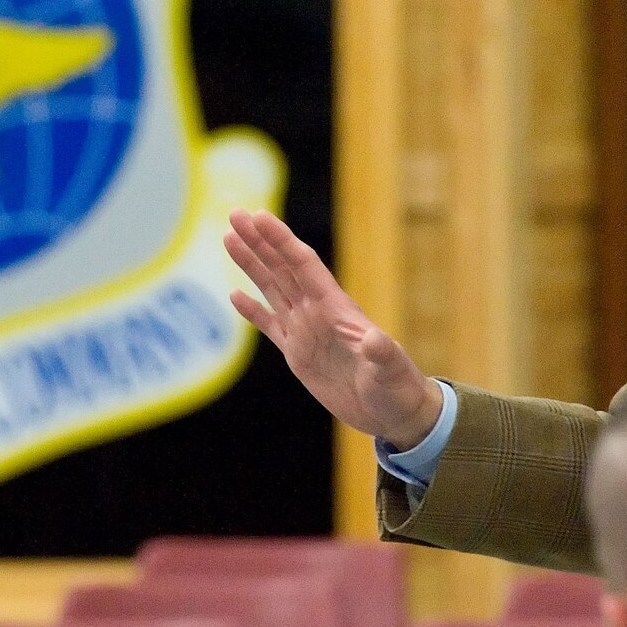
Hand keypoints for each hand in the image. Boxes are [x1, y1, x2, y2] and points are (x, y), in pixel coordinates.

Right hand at [224, 208, 443, 448]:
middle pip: (282, 268)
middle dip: (259, 241)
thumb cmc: (398, 389)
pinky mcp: (299, 354)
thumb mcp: (391, 370)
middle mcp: (318, 312)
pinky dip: (252, 311)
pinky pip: (271, 325)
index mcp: (336, 309)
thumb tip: (375, 339)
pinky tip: (234, 294)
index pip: (303, 265)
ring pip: (272, 289)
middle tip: (235, 213)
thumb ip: (382, 353)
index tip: (259, 216)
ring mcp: (306, 331)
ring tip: (229, 239)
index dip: (281, 240)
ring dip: (251, 264)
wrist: (393, 413)